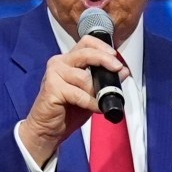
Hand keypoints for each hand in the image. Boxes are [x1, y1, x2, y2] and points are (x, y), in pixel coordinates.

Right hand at [18, 34, 127, 165]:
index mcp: (68, 60)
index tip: (114, 56)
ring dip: (97, 90)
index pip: (86, 42)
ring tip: (101, 101)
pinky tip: (97, 108)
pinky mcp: (52, 88)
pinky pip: (79, 93)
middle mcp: (59, 63)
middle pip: (86, 53)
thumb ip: (105, 81)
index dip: (102, 46)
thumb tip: (123, 71)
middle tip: (117, 69)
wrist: (48, 129)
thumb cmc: (67, 110)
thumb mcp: (91, 93)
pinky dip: (91, 102)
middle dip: (104, 60)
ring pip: (84, 77)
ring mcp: (54, 74)